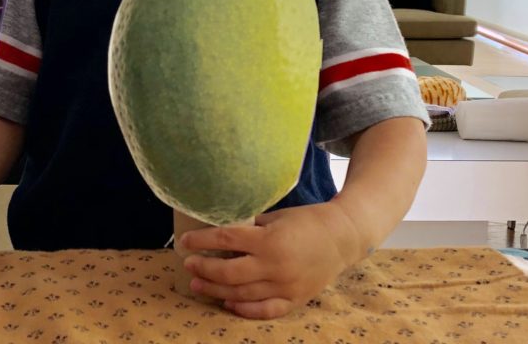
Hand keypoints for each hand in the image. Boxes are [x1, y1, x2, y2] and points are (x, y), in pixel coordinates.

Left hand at [180, 200, 363, 318]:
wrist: (342, 238)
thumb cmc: (306, 221)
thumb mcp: (275, 217)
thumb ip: (250, 227)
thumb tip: (220, 232)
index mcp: (269, 240)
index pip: (225, 240)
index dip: (201, 241)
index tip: (185, 242)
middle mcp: (275, 266)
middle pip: (228, 272)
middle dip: (204, 269)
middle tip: (189, 265)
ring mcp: (285, 286)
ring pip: (241, 294)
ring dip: (216, 290)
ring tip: (198, 284)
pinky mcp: (294, 299)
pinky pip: (264, 310)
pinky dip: (243, 309)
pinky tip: (227, 303)